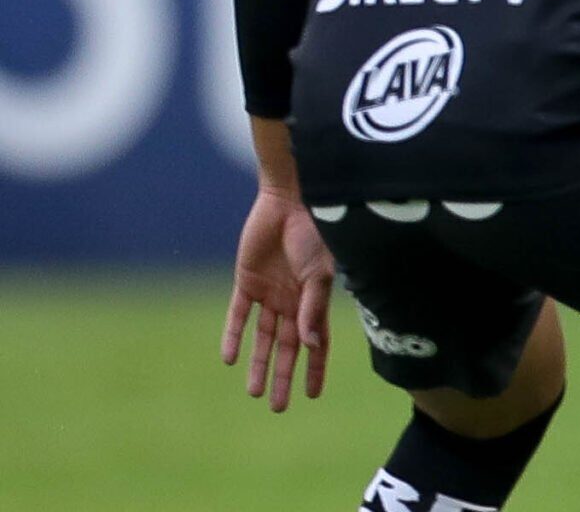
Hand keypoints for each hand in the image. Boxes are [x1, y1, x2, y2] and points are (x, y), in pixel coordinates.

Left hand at [220, 189, 333, 412]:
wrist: (290, 202)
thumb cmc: (315, 234)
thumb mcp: (320, 273)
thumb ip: (313, 308)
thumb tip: (310, 344)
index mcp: (315, 300)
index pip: (316, 344)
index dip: (315, 369)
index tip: (312, 396)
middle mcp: (293, 302)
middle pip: (287, 347)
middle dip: (283, 376)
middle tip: (277, 406)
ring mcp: (269, 294)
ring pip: (263, 338)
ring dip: (259, 363)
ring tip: (254, 391)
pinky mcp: (246, 283)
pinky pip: (238, 316)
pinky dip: (233, 336)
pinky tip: (229, 358)